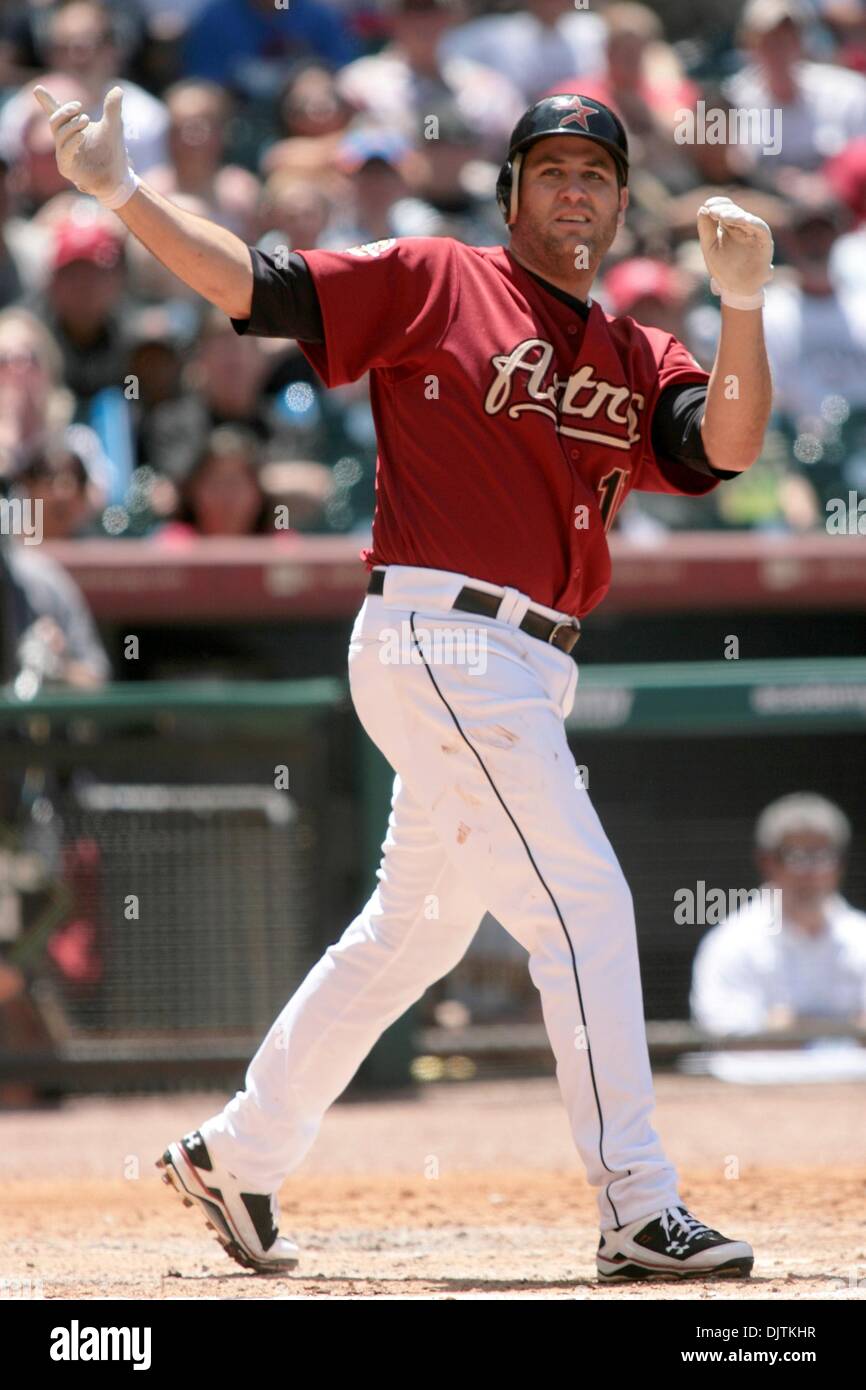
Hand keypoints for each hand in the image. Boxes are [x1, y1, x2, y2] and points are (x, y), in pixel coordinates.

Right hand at [32, 83, 138, 208]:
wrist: (118, 177)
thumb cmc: (112, 150)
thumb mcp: (114, 126)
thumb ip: (112, 108)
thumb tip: (118, 89)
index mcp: (71, 127)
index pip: (55, 111)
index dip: (46, 101)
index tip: (38, 89)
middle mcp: (64, 139)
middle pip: (55, 120)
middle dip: (65, 112)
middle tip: (79, 107)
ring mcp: (64, 154)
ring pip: (59, 134)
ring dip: (71, 125)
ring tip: (85, 119)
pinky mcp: (67, 168)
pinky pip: (64, 153)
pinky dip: (71, 142)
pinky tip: (81, 136)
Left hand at [697, 195, 773, 307]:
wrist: (737, 289)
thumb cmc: (723, 269)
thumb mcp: (710, 248)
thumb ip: (706, 229)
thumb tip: (702, 208)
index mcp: (729, 226)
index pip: (724, 209)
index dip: (717, 204)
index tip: (707, 206)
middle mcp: (742, 227)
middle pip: (734, 211)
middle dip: (723, 210)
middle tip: (713, 211)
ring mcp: (754, 232)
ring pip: (745, 218)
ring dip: (735, 215)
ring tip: (723, 217)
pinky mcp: (764, 240)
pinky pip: (760, 227)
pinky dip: (751, 222)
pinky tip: (742, 220)